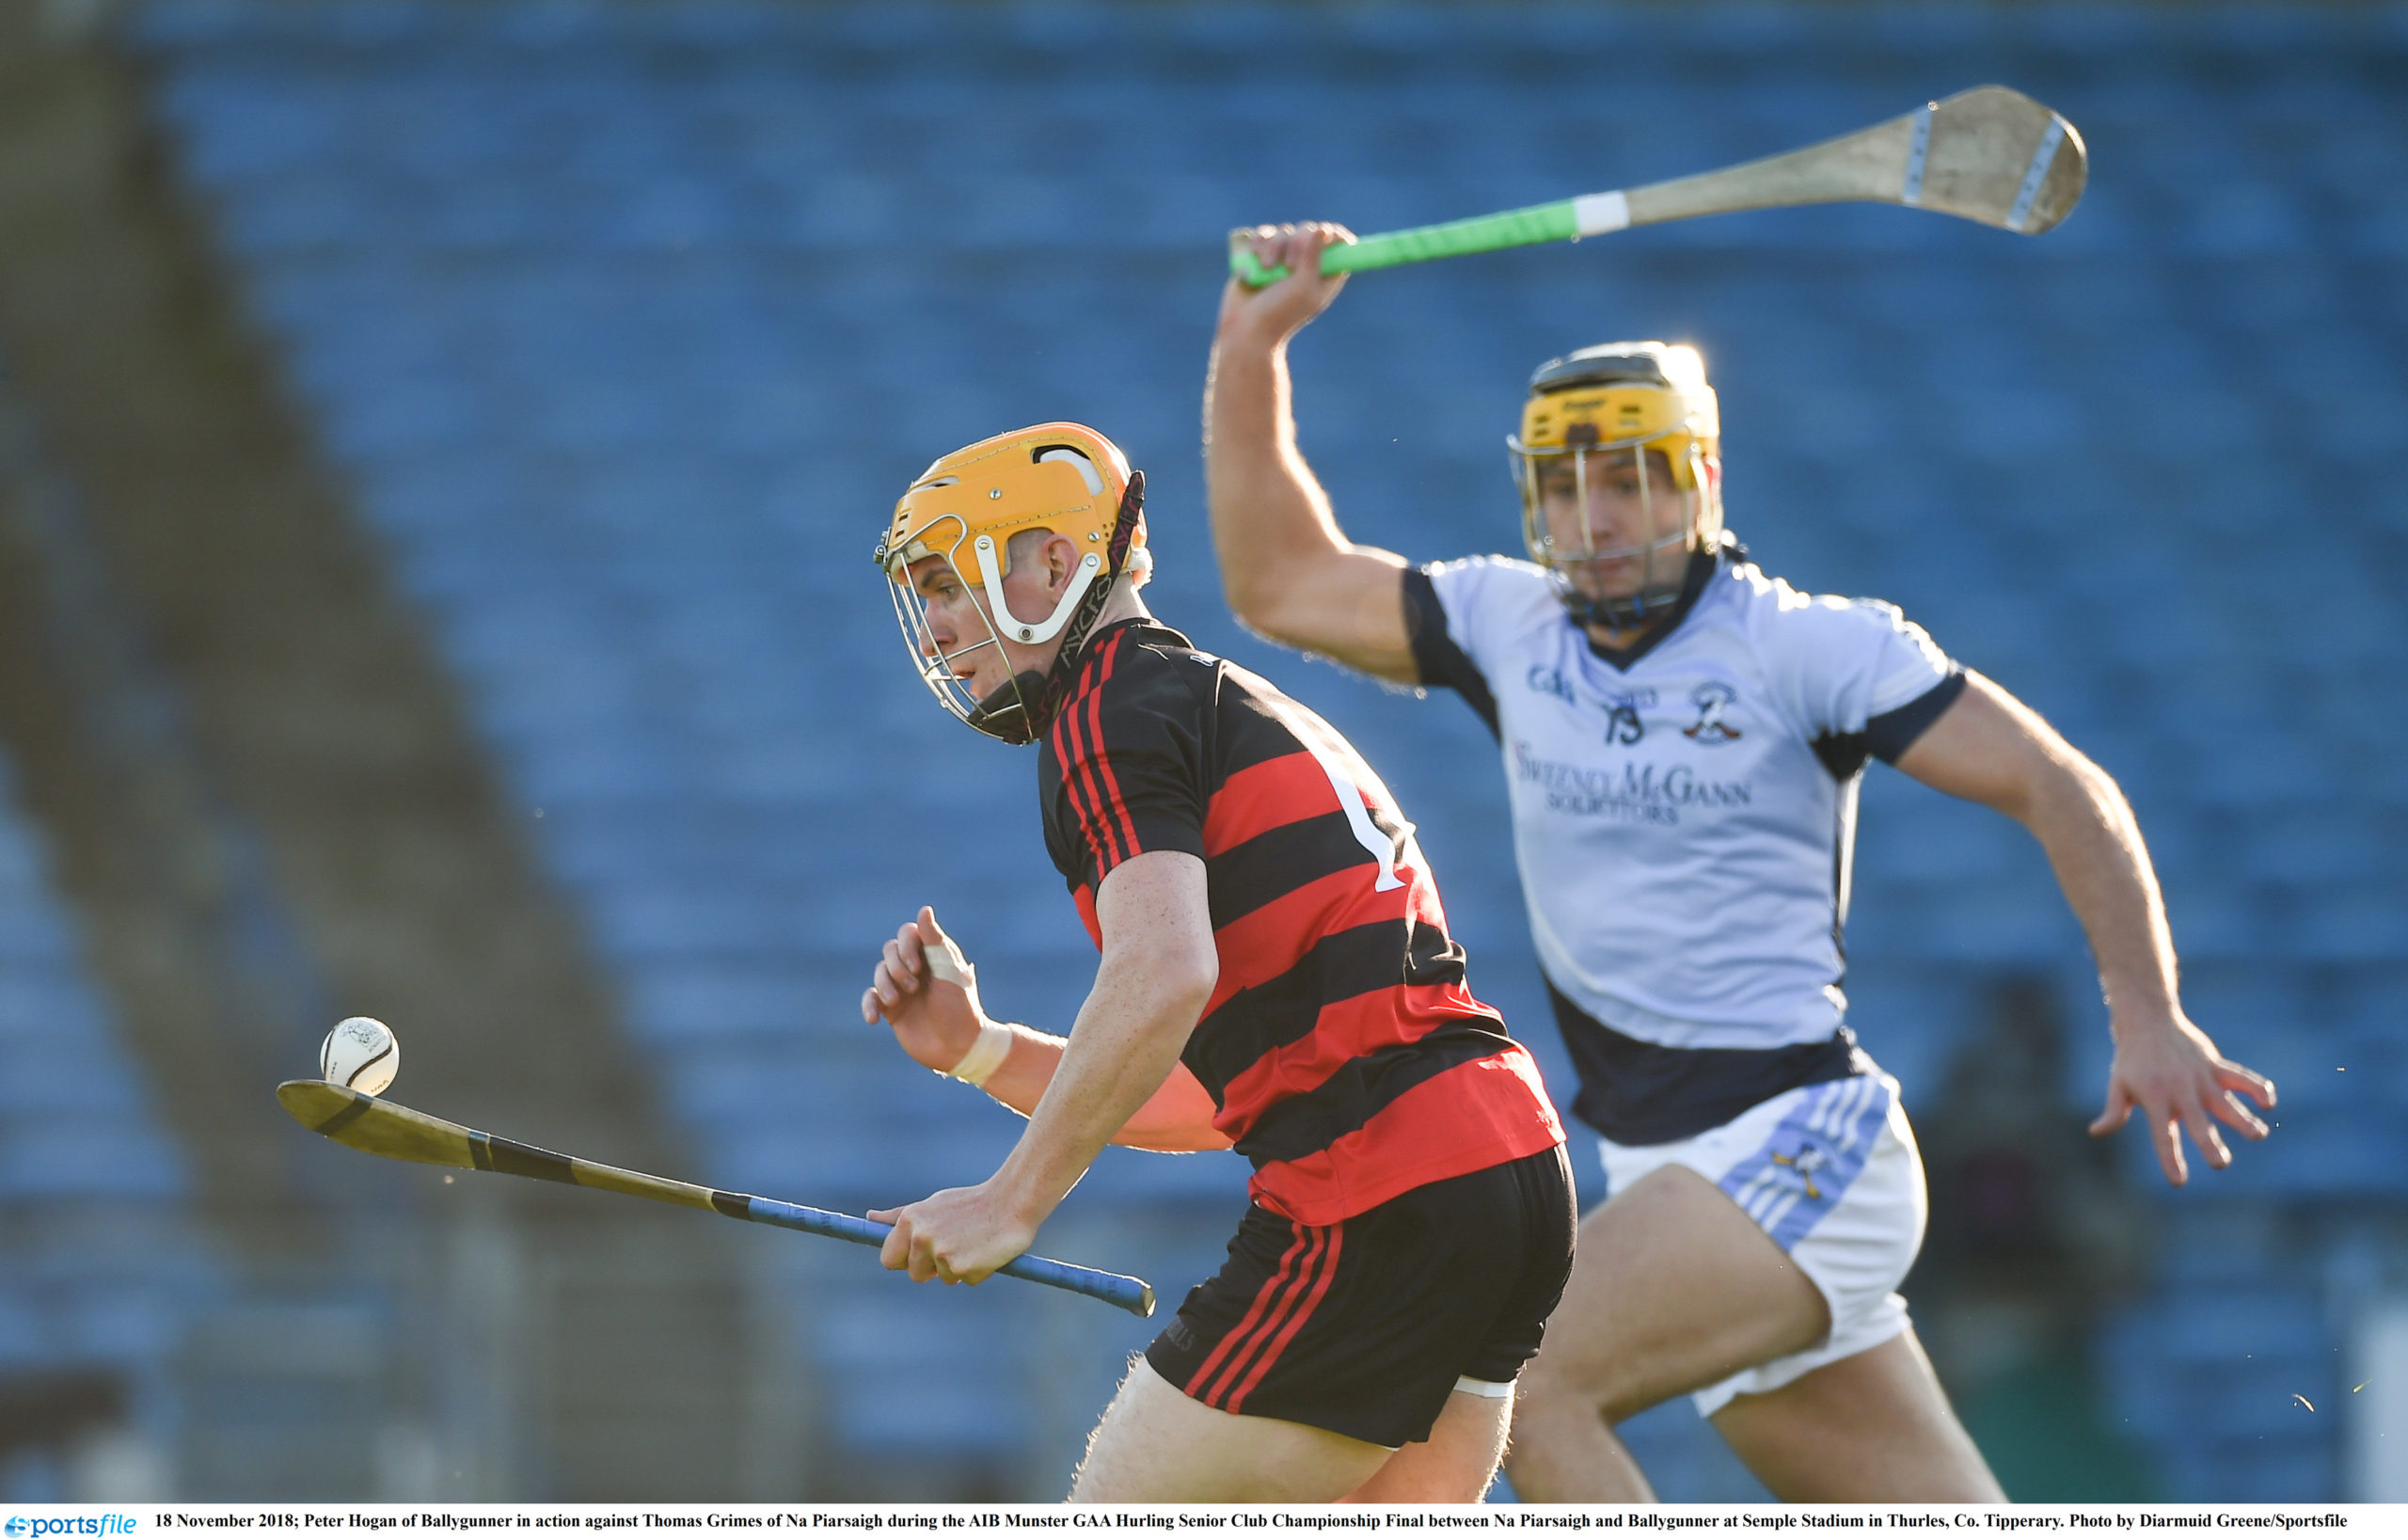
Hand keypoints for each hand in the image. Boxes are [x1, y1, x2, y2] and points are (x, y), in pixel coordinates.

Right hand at [860, 906, 984, 1072]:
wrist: (959, 1047)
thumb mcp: (949, 971)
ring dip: (884, 984)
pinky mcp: (892, 1010)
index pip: (908, 934)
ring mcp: (902, 989)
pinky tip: (873, 1018)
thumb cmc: (961, 1007)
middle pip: (889, 951)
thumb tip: (924, 910)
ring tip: (896, 1001)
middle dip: (896, 966)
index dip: (907, 946)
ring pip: (878, 973)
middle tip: (913, 986)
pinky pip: (871, 999)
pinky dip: (868, 1005)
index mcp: (932, 956)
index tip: (918, 966)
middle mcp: (916, 969)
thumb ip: (935, 941)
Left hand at [868, 1181, 1037, 1285]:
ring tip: (973, 1243)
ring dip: (957, 1268)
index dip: (904, 1260)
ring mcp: (941, 1254)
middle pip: (914, 1274)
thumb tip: (870, 1218)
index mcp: (910, 1220)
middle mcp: (921, 1237)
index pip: (888, 1258)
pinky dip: (977, 1270)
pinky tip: (985, 1250)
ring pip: (943, 1279)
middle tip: (955, 1244)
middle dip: (932, 1267)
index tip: (919, 1256)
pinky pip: (966, 1280)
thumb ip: (899, 1217)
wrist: (1011, 1201)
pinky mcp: (963, 1268)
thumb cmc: (970, 1203)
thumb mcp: (931, 1205)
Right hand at [1219, 222, 1353, 343]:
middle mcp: (1306, 263)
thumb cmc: (1280, 312)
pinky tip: (1255, 259)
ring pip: (1284, 231)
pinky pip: (1264, 234)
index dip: (1335, 235)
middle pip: (1310, 230)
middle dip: (1298, 242)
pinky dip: (1260, 243)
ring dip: (1274, 246)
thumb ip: (1314, 256)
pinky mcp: (1261, 254)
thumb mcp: (1304, 286)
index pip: (1340, 243)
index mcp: (1325, 273)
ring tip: (1267, 268)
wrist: (1246, 327)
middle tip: (1290, 266)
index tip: (1326, 237)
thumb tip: (1322, 229)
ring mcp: (1282, 257)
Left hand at [2090, 1011, 2275, 1184]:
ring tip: (2258, 1135)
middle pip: (2197, 1121)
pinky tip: (2268, 1103)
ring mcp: (2200, 1077)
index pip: (2162, 1135)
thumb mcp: (2118, 1085)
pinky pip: (2240, 1076)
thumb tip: (2096, 1132)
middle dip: (2209, 1143)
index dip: (2170, 1158)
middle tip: (2220, 1164)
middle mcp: (2179, 1090)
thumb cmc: (2132, 1060)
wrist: (2147, 1020)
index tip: (2178, 1182)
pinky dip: (2255, 1087)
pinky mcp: (2214, 1064)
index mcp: (2154, 1099)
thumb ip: (2113, 1112)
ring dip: (2242, 1117)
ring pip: (2225, 1100)